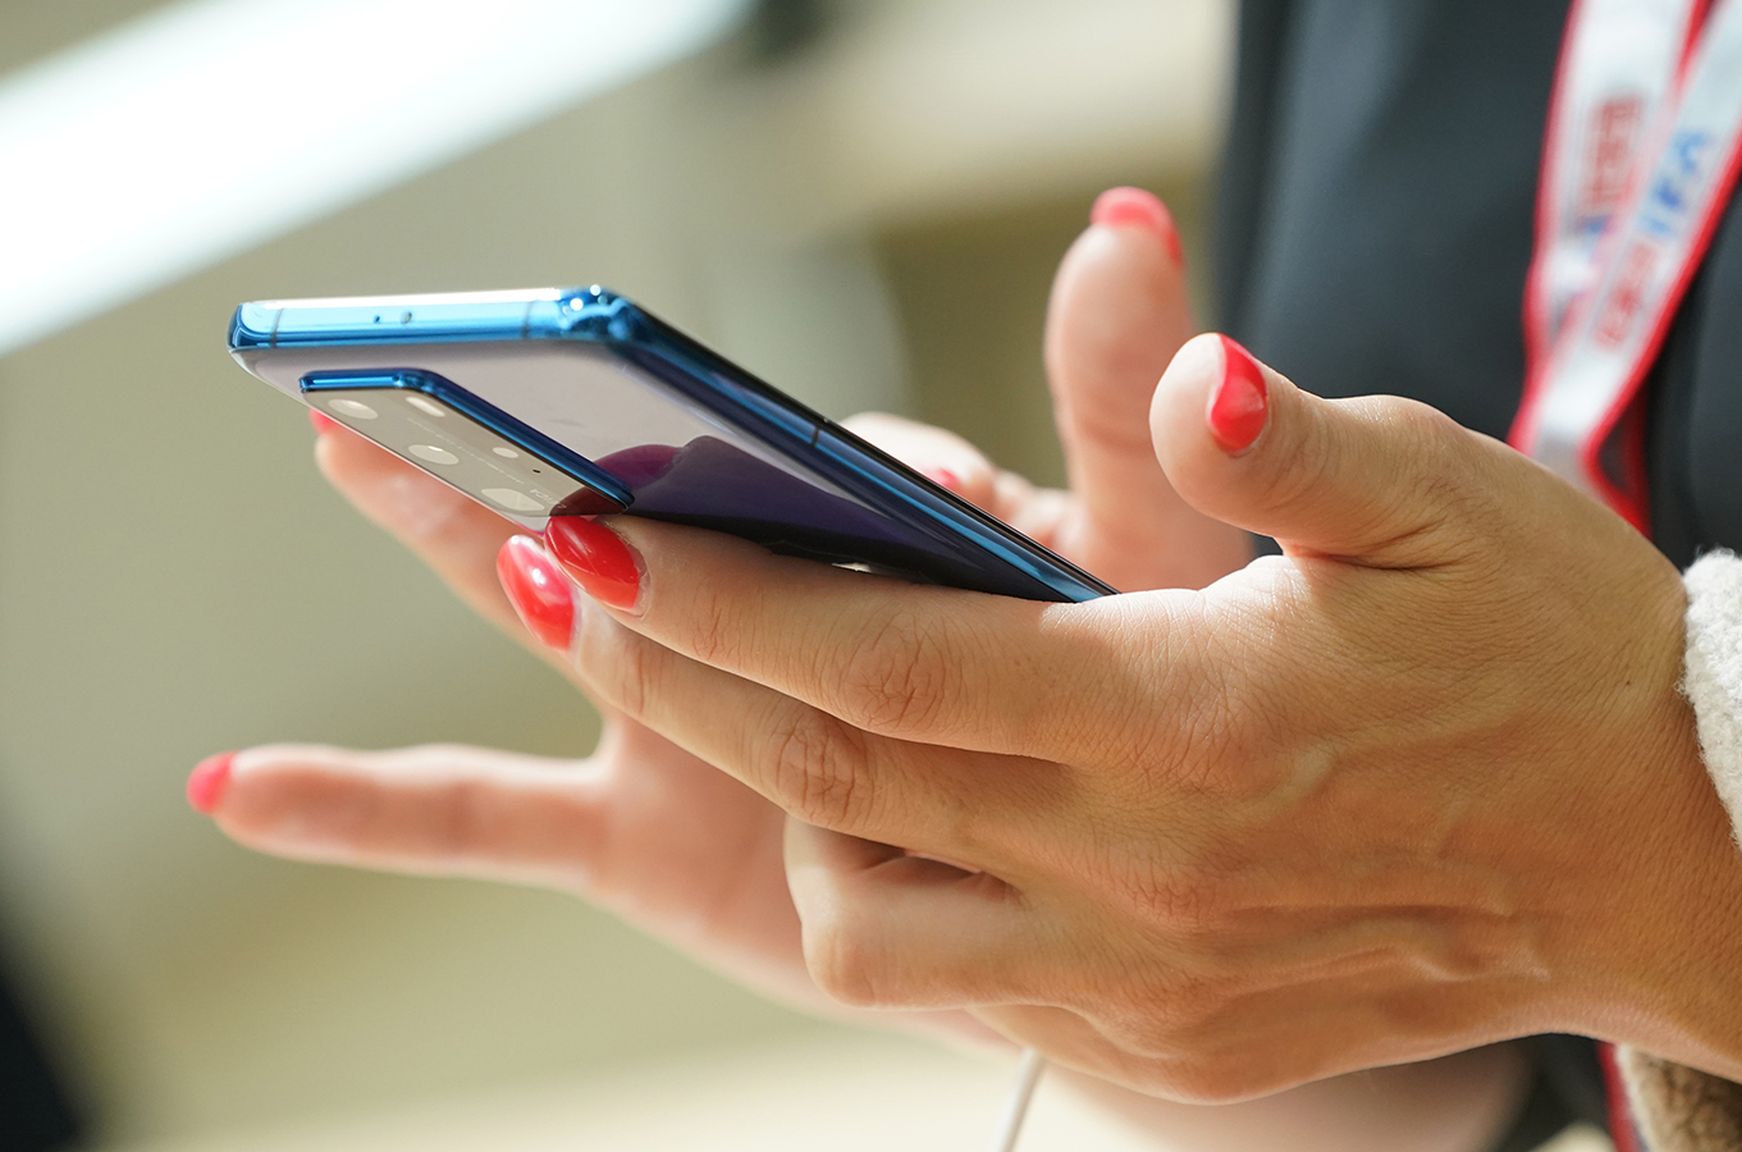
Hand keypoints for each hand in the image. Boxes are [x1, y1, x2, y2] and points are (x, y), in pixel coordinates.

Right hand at [194, 189, 1237, 1036]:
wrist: (1094, 901)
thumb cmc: (1128, 715)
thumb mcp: (1142, 561)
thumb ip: (1115, 408)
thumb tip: (1126, 221)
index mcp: (863, 526)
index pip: (823, 458)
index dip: (803, 454)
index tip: (796, 454)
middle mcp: (753, 601)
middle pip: (638, 500)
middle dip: (554, 429)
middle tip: (463, 351)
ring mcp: (682, 711)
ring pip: (548, 616)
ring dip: (447, 530)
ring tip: (348, 440)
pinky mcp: (638, 828)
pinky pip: (485, 816)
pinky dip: (366, 808)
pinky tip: (244, 788)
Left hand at [520, 334, 1741, 1105]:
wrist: (1660, 856)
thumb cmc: (1553, 654)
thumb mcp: (1447, 497)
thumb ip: (1285, 442)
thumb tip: (1182, 359)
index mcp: (1190, 724)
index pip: (890, 661)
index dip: (724, 599)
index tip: (595, 536)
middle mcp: (1147, 880)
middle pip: (837, 782)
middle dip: (676, 681)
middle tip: (564, 583)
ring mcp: (1148, 991)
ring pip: (868, 923)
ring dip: (778, 803)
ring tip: (761, 700)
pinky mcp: (1166, 1051)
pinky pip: (959, 986)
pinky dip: (887, 892)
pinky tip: (891, 805)